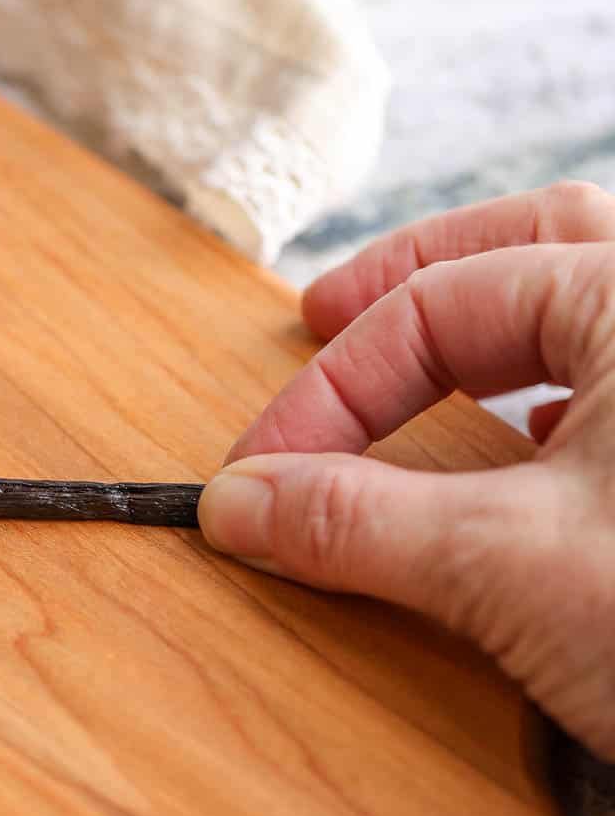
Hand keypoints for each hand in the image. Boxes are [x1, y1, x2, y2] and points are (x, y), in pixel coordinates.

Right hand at [199, 183, 614, 758]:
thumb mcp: (513, 566)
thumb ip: (358, 522)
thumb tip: (238, 503)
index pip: (444, 307)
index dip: (333, 391)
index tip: (261, 471)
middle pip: (531, 249)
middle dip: (413, 283)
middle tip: (321, 319)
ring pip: (583, 311)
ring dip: (484, 328)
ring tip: (412, 356)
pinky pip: (614, 394)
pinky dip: (544, 397)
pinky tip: (517, 439)